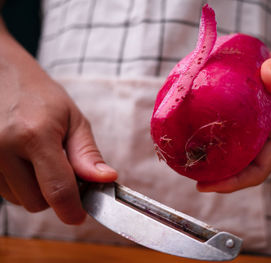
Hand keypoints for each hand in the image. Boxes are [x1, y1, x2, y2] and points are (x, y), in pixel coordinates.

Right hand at [0, 61, 116, 223]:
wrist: (0, 74)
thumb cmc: (39, 94)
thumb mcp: (72, 119)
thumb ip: (87, 154)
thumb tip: (106, 180)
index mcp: (35, 135)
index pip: (57, 190)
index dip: (72, 210)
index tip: (79, 216)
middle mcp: (3, 148)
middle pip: (36, 202)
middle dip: (54, 194)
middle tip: (61, 169)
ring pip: (17, 199)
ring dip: (34, 188)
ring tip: (37, 157)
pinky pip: (1, 190)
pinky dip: (17, 182)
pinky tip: (20, 159)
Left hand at [197, 41, 270, 192]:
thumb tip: (270, 76)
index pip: (258, 170)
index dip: (233, 183)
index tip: (205, 186)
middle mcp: (265, 138)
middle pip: (239, 167)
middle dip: (214, 175)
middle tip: (186, 171)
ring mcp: (252, 130)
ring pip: (230, 152)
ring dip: (209, 157)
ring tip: (183, 156)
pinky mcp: (242, 119)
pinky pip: (225, 132)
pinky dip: (209, 134)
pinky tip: (190, 129)